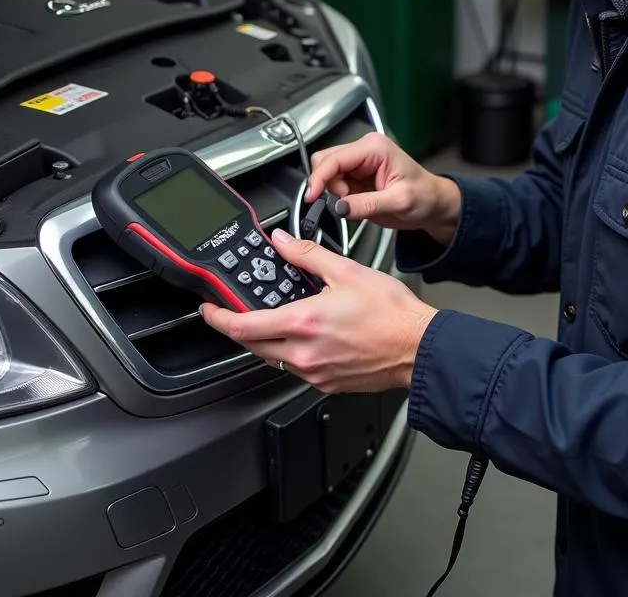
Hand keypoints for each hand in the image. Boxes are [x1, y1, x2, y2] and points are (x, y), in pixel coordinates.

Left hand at [200, 228, 438, 392]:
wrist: (418, 347)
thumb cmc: (392, 314)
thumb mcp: (347, 271)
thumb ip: (308, 255)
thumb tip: (284, 242)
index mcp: (304, 323)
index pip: (243, 326)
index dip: (218, 318)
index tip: (209, 310)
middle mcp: (304, 354)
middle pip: (252, 346)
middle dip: (238, 329)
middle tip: (234, 314)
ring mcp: (314, 373)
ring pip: (273, 359)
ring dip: (266, 341)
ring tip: (275, 320)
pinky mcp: (327, 384)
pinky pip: (296, 370)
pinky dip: (291, 353)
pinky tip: (306, 337)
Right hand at [305, 131, 460, 244]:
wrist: (433, 205)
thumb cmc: (425, 196)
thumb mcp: (399, 202)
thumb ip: (367, 204)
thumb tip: (340, 207)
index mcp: (375, 148)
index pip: (335, 158)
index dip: (319, 177)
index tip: (312, 196)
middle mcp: (365, 151)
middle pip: (325, 162)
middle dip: (329, 185)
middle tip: (345, 203)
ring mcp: (359, 163)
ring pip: (327, 173)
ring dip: (335, 192)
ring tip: (357, 204)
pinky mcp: (357, 176)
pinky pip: (335, 185)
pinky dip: (339, 197)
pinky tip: (356, 203)